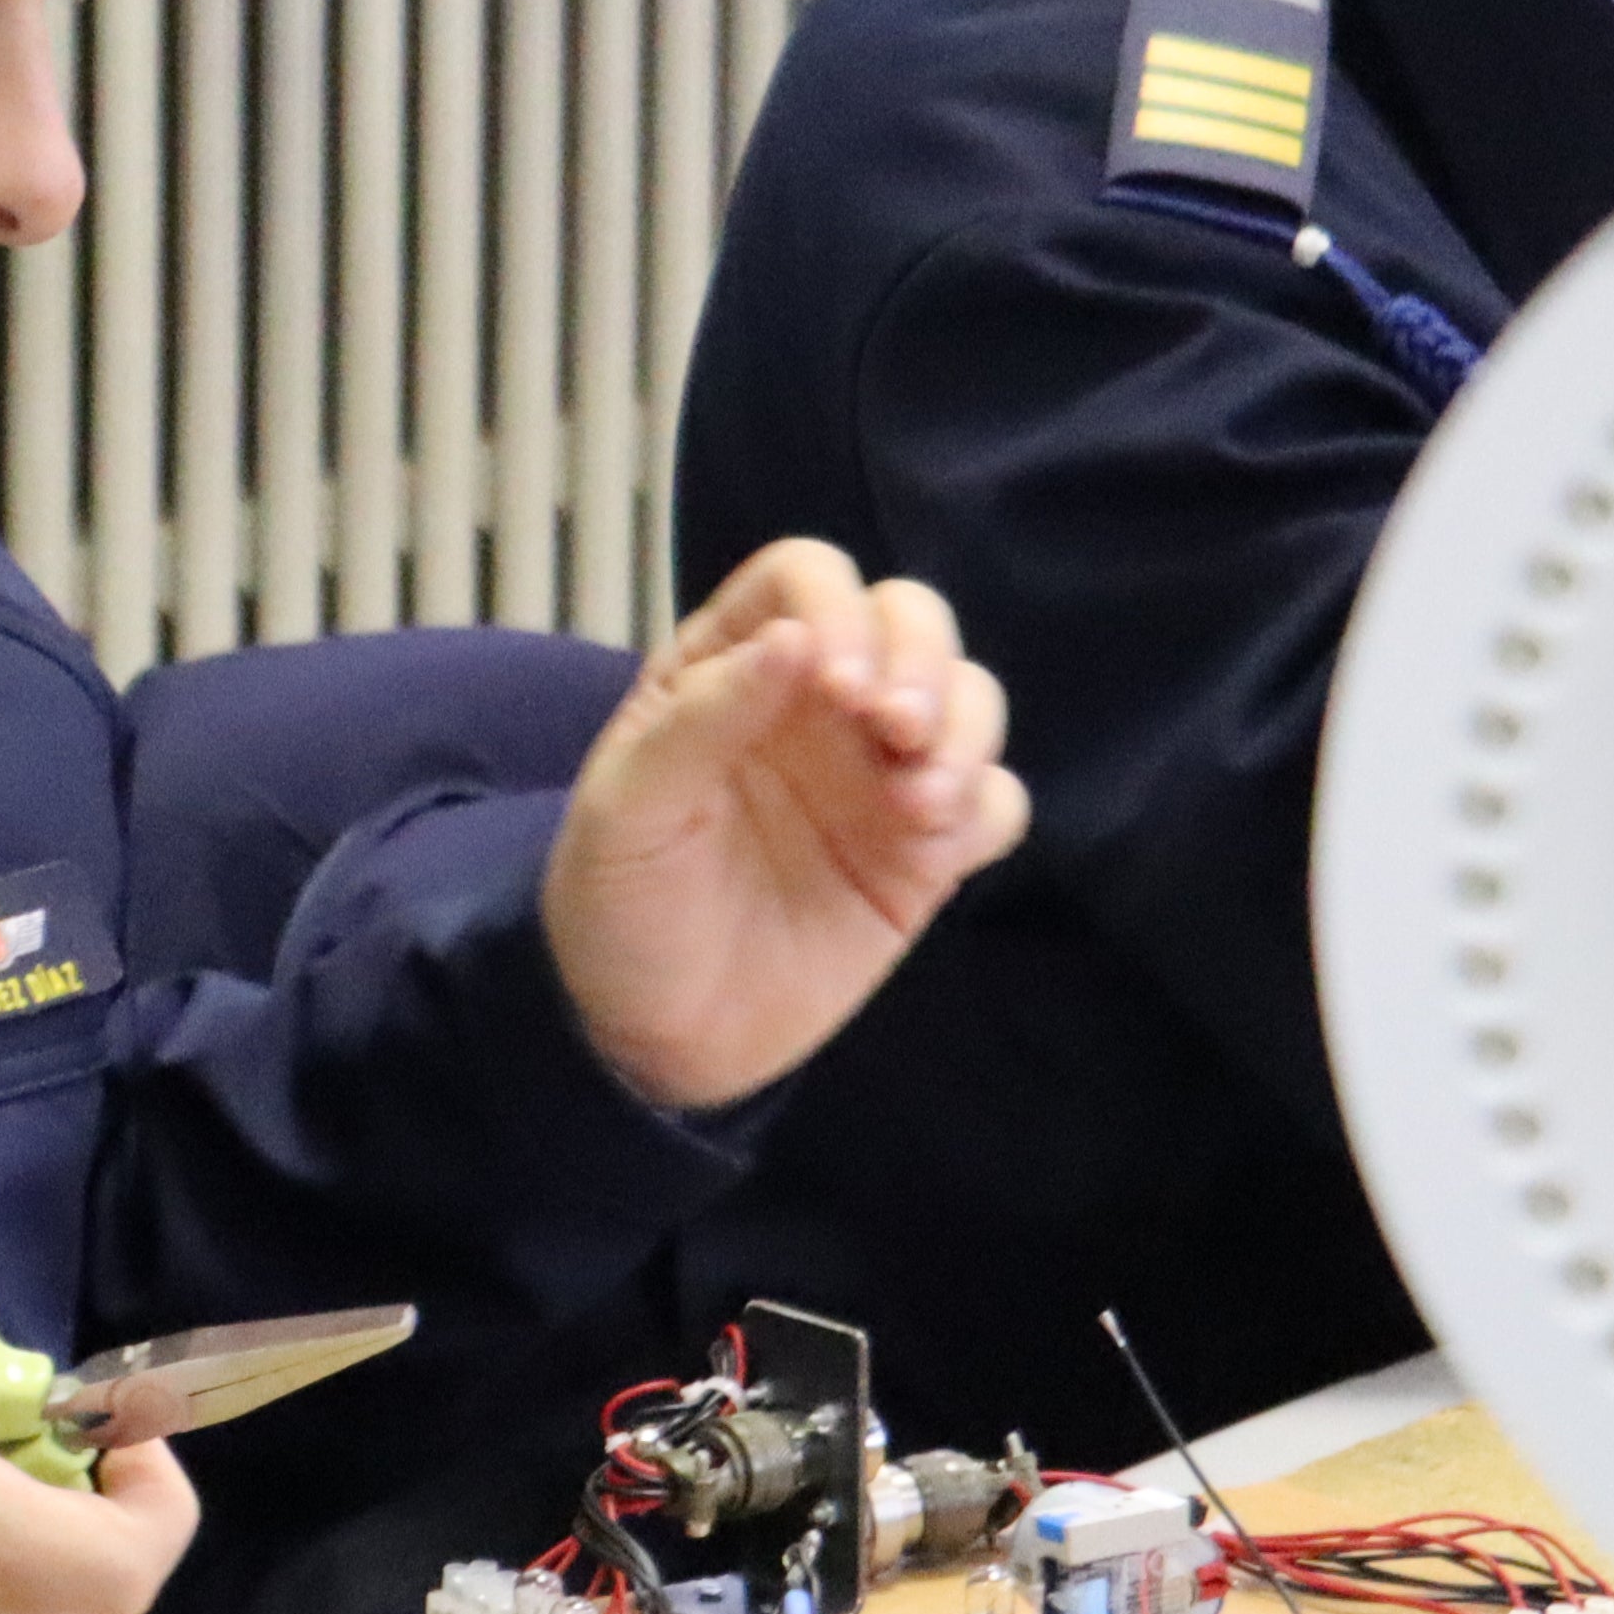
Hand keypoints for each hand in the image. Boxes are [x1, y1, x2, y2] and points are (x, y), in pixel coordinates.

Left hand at [540, 539, 1027, 1113]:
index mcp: (728, 667)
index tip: (835, 683)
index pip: (805, 579)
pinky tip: (933, 845)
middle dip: (922, 659)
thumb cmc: (619, 905)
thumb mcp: (628, 811)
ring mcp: (875, 773)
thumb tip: (797, 637)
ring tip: (917, 801)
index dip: (835, 608)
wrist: (652, 1033)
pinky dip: (983, 805)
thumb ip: (703, 718)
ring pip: (969, 697)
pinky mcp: (923, 850)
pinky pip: (994, 800)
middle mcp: (814, 702)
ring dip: (963, 730)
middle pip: (910, 617)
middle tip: (894, 729)